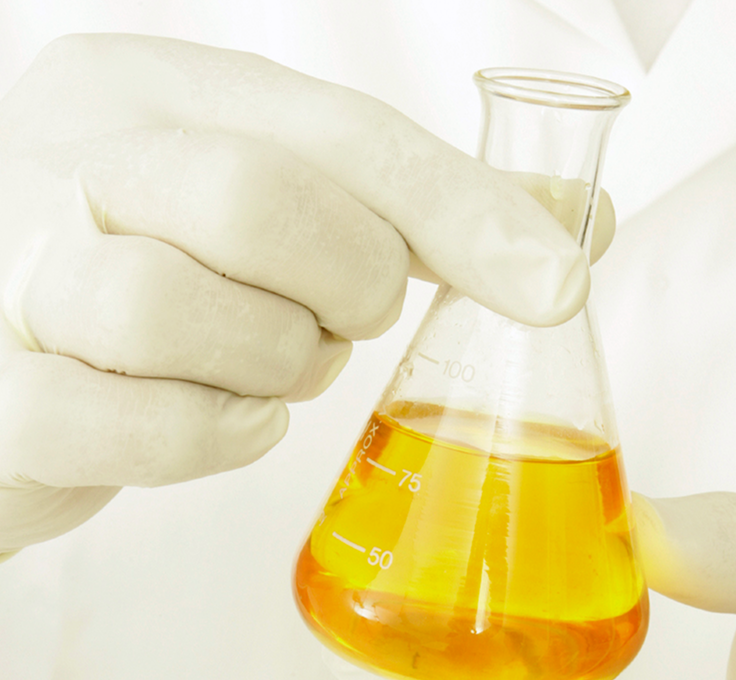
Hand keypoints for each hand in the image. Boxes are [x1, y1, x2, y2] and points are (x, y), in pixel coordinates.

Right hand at [0, 34, 596, 557]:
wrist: (16, 374)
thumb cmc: (167, 287)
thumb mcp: (272, 215)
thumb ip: (415, 210)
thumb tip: (578, 221)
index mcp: (144, 89)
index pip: (341, 130)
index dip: (464, 210)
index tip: (558, 282)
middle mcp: (61, 156)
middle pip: (259, 200)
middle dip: (347, 283)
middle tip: (346, 317)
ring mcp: (9, 274)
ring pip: (177, 306)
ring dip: (273, 361)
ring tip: (268, 363)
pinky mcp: (0, 395)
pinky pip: (136, 421)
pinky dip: (212, 434)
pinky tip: (226, 418)